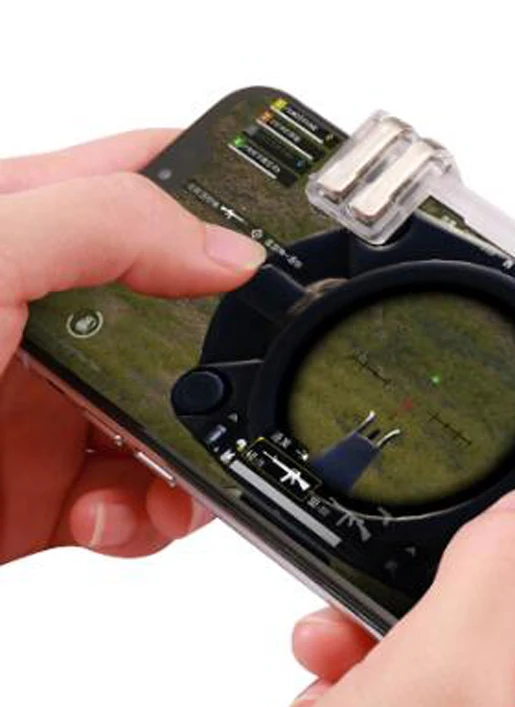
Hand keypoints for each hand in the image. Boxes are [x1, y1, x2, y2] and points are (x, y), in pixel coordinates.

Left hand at [0, 130, 265, 561]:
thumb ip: (104, 226)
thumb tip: (227, 247)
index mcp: (32, 234)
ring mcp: (60, 406)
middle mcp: (55, 317)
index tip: (288, 218)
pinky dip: (149, 518)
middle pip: (192, 320)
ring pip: (182, 419)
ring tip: (168, 476)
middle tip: (241, 380)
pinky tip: (111, 517)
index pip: (153, 186)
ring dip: (196, 456)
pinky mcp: (55, 488)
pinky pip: (143, 499)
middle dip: (230, 357)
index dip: (227, 191)